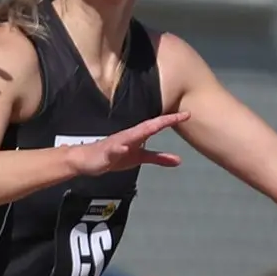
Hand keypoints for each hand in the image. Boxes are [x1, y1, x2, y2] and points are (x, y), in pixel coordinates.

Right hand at [72, 113, 189, 177]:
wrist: (88, 160)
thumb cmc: (114, 156)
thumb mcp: (139, 158)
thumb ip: (158, 158)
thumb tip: (178, 160)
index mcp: (137, 135)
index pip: (157, 126)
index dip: (172, 120)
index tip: (187, 114)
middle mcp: (129, 135)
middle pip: (148, 126)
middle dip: (163, 121)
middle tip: (180, 116)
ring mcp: (117, 143)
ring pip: (131, 135)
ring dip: (143, 131)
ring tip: (156, 127)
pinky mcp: (106, 152)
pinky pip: (114, 150)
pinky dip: (119, 148)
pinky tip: (124, 147)